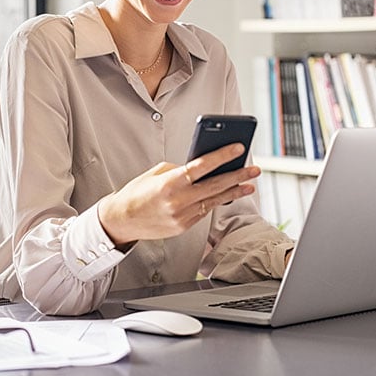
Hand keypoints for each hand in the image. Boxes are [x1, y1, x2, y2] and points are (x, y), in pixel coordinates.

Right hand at [98, 143, 259, 244]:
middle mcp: (178, 201)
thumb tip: (202, 168)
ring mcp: (182, 216)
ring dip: (233, 192)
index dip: (222, 156)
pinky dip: (214, 202)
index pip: (201, 166)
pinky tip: (226, 195)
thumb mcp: (155, 173)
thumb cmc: (137, 192)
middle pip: (215, 186)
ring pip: (214, 201)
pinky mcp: (183, 226)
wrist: (121, 221)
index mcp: (169, 183)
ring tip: (249, 184)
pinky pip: (204, 211)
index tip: (238, 148)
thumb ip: (179, 170)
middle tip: (254, 169)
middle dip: (237, 176)